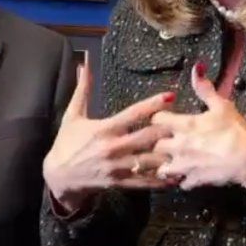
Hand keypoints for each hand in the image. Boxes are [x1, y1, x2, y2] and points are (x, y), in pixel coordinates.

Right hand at [44, 64, 175, 212]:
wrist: (57, 178)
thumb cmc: (67, 143)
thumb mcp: (73, 115)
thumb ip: (83, 89)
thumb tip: (85, 63)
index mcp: (104, 129)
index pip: (133, 114)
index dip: (153, 104)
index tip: (171, 96)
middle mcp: (113, 147)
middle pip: (146, 137)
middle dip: (167, 130)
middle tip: (188, 123)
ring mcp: (117, 167)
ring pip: (148, 161)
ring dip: (168, 156)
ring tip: (187, 150)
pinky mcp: (119, 182)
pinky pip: (143, 182)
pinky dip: (159, 180)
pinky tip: (175, 177)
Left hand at [152, 62, 245, 190]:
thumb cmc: (236, 131)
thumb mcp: (222, 105)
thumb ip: (205, 88)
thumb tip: (196, 68)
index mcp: (184, 125)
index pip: (156, 119)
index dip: (158, 117)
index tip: (164, 118)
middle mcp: (178, 146)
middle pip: (154, 145)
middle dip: (157, 142)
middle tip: (163, 140)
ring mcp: (184, 165)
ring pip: (161, 168)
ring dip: (164, 164)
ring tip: (170, 161)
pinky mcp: (193, 180)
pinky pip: (180, 183)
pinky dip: (181, 180)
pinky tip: (185, 176)